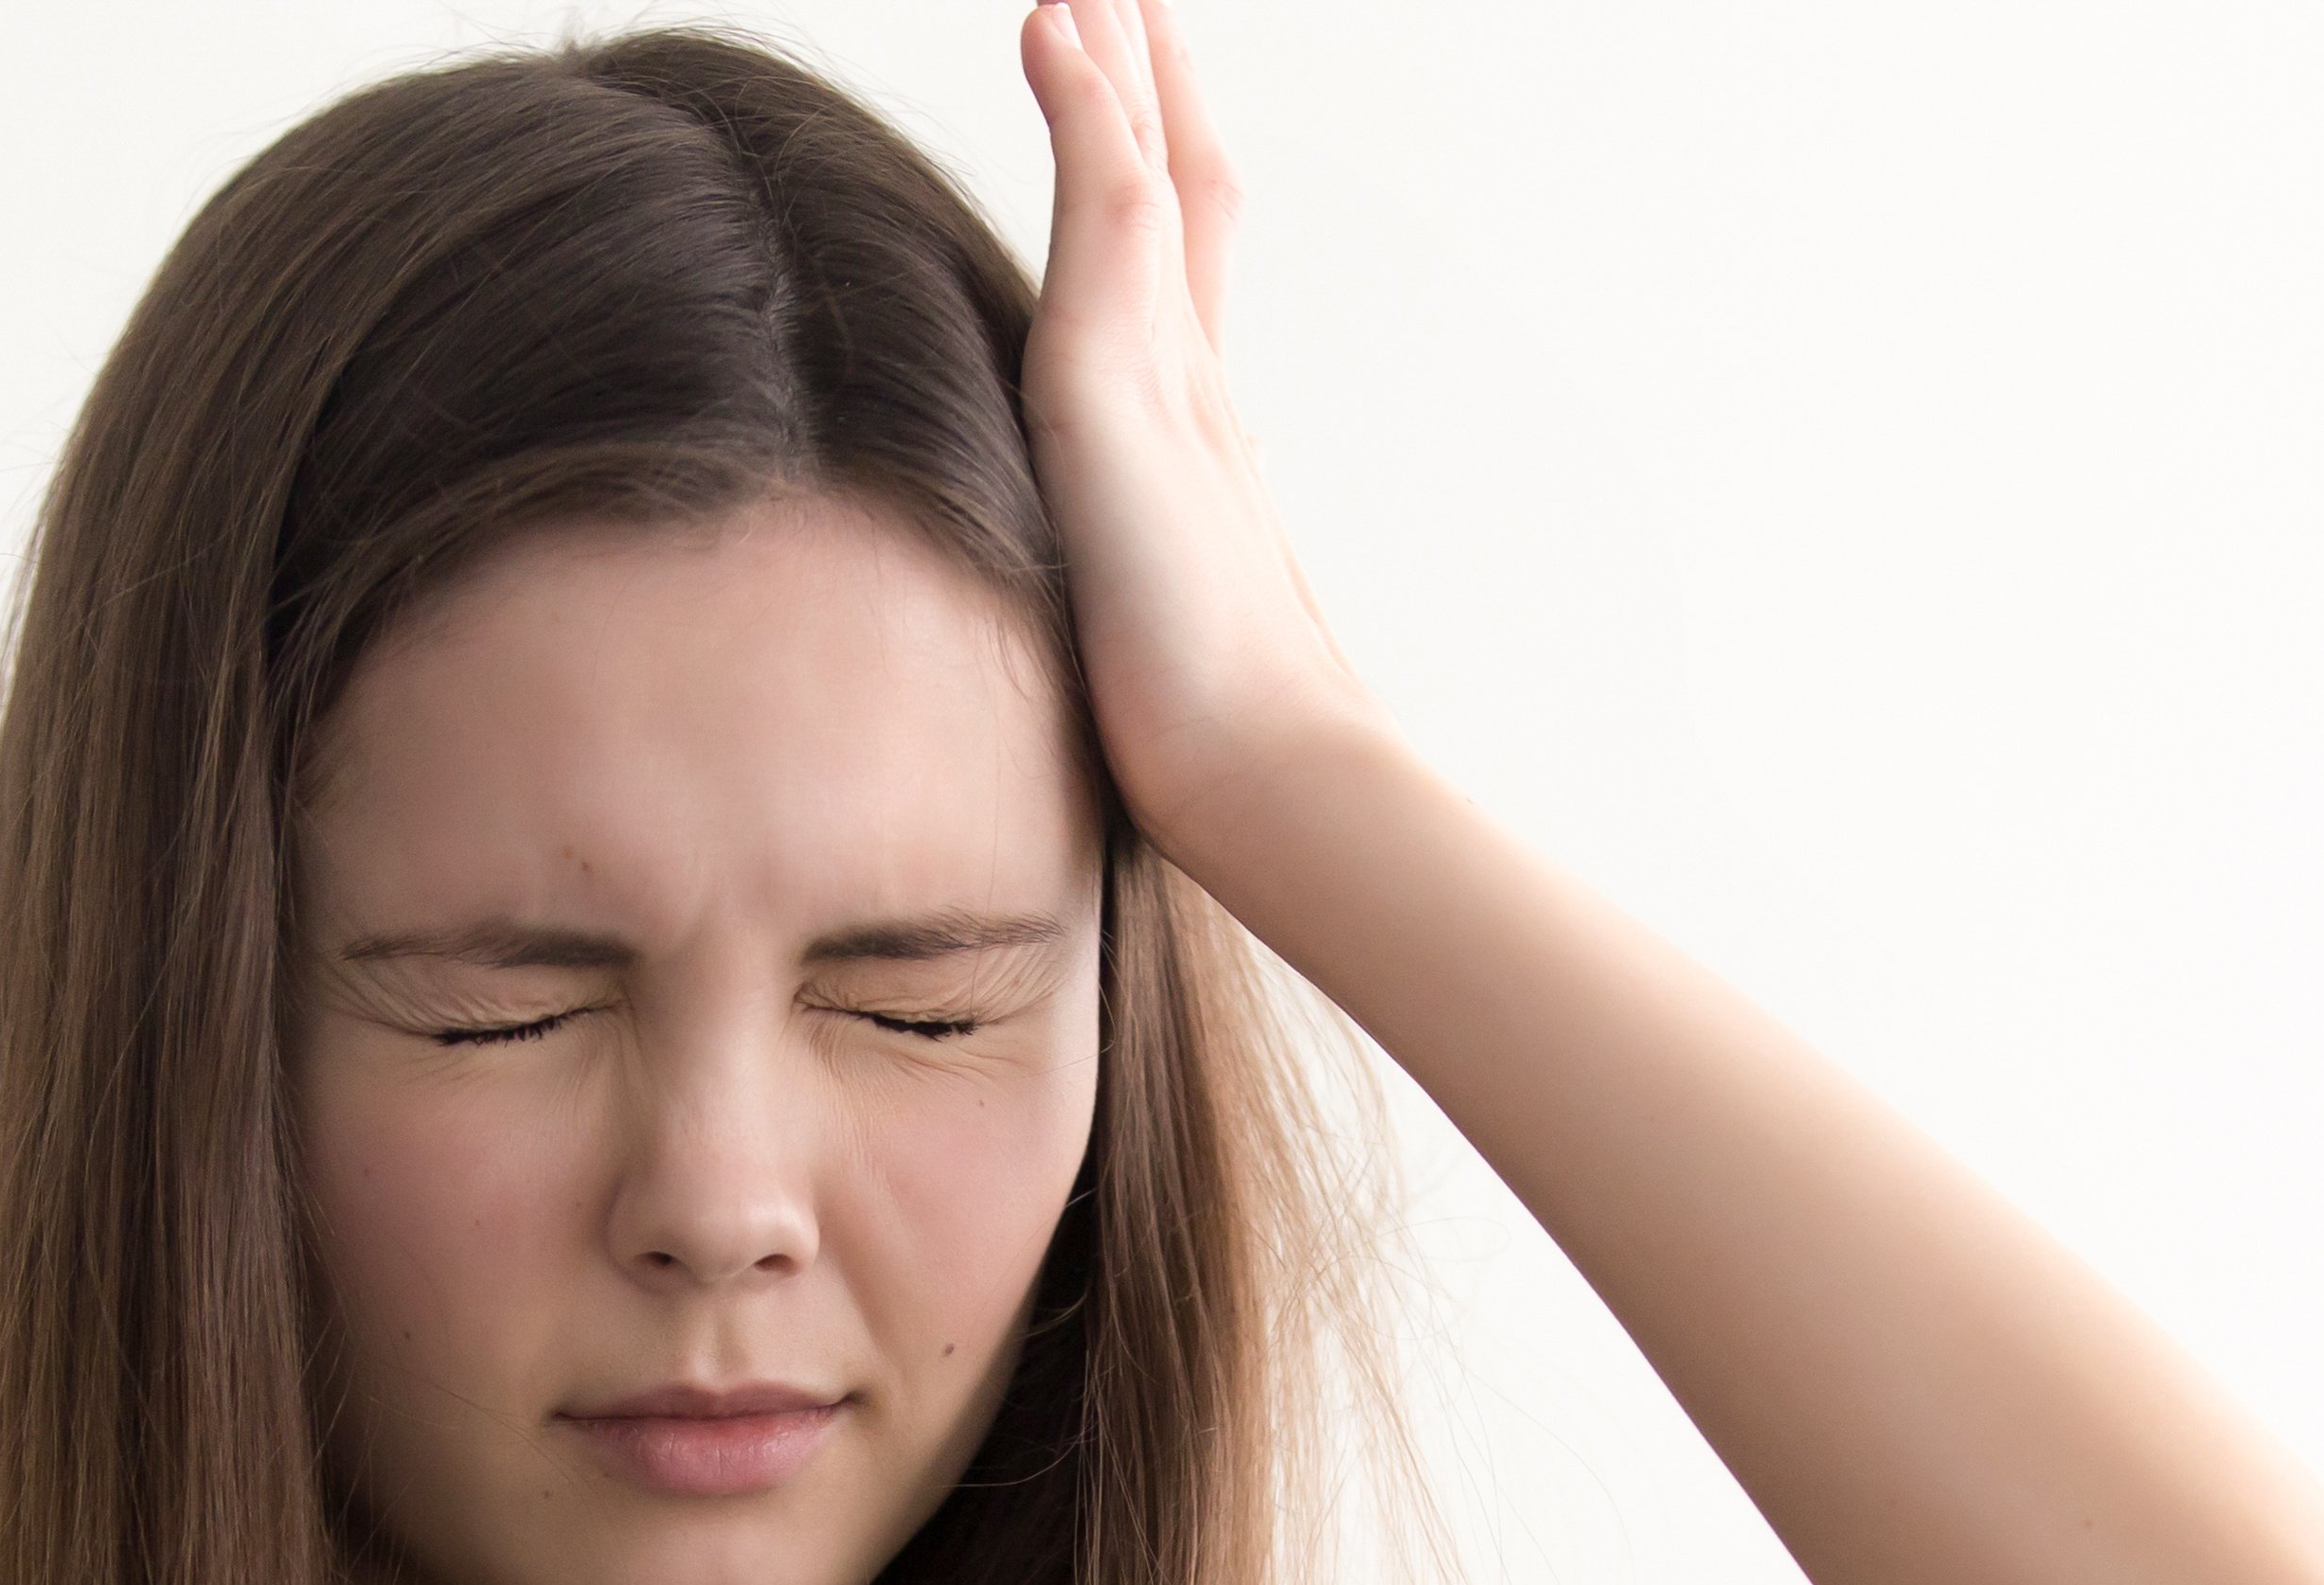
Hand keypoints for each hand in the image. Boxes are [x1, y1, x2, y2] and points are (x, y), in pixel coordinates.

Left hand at [1010, 0, 1385, 883]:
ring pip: (1138, 172)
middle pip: (1174, 186)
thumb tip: (1130, 592)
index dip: (1153, 158)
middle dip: (1148, 83)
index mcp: (1193, 433)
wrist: (1270, 772)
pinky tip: (1053, 24)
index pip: (1171, 257)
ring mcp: (1168, 377)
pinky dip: (1083, 114)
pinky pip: (1110, 209)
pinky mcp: (1124, 389)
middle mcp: (1193, 384)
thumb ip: (1135, 588)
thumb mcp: (1139, 641)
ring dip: (1112, 61)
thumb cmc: (1206, 745)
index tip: (1126, 72)